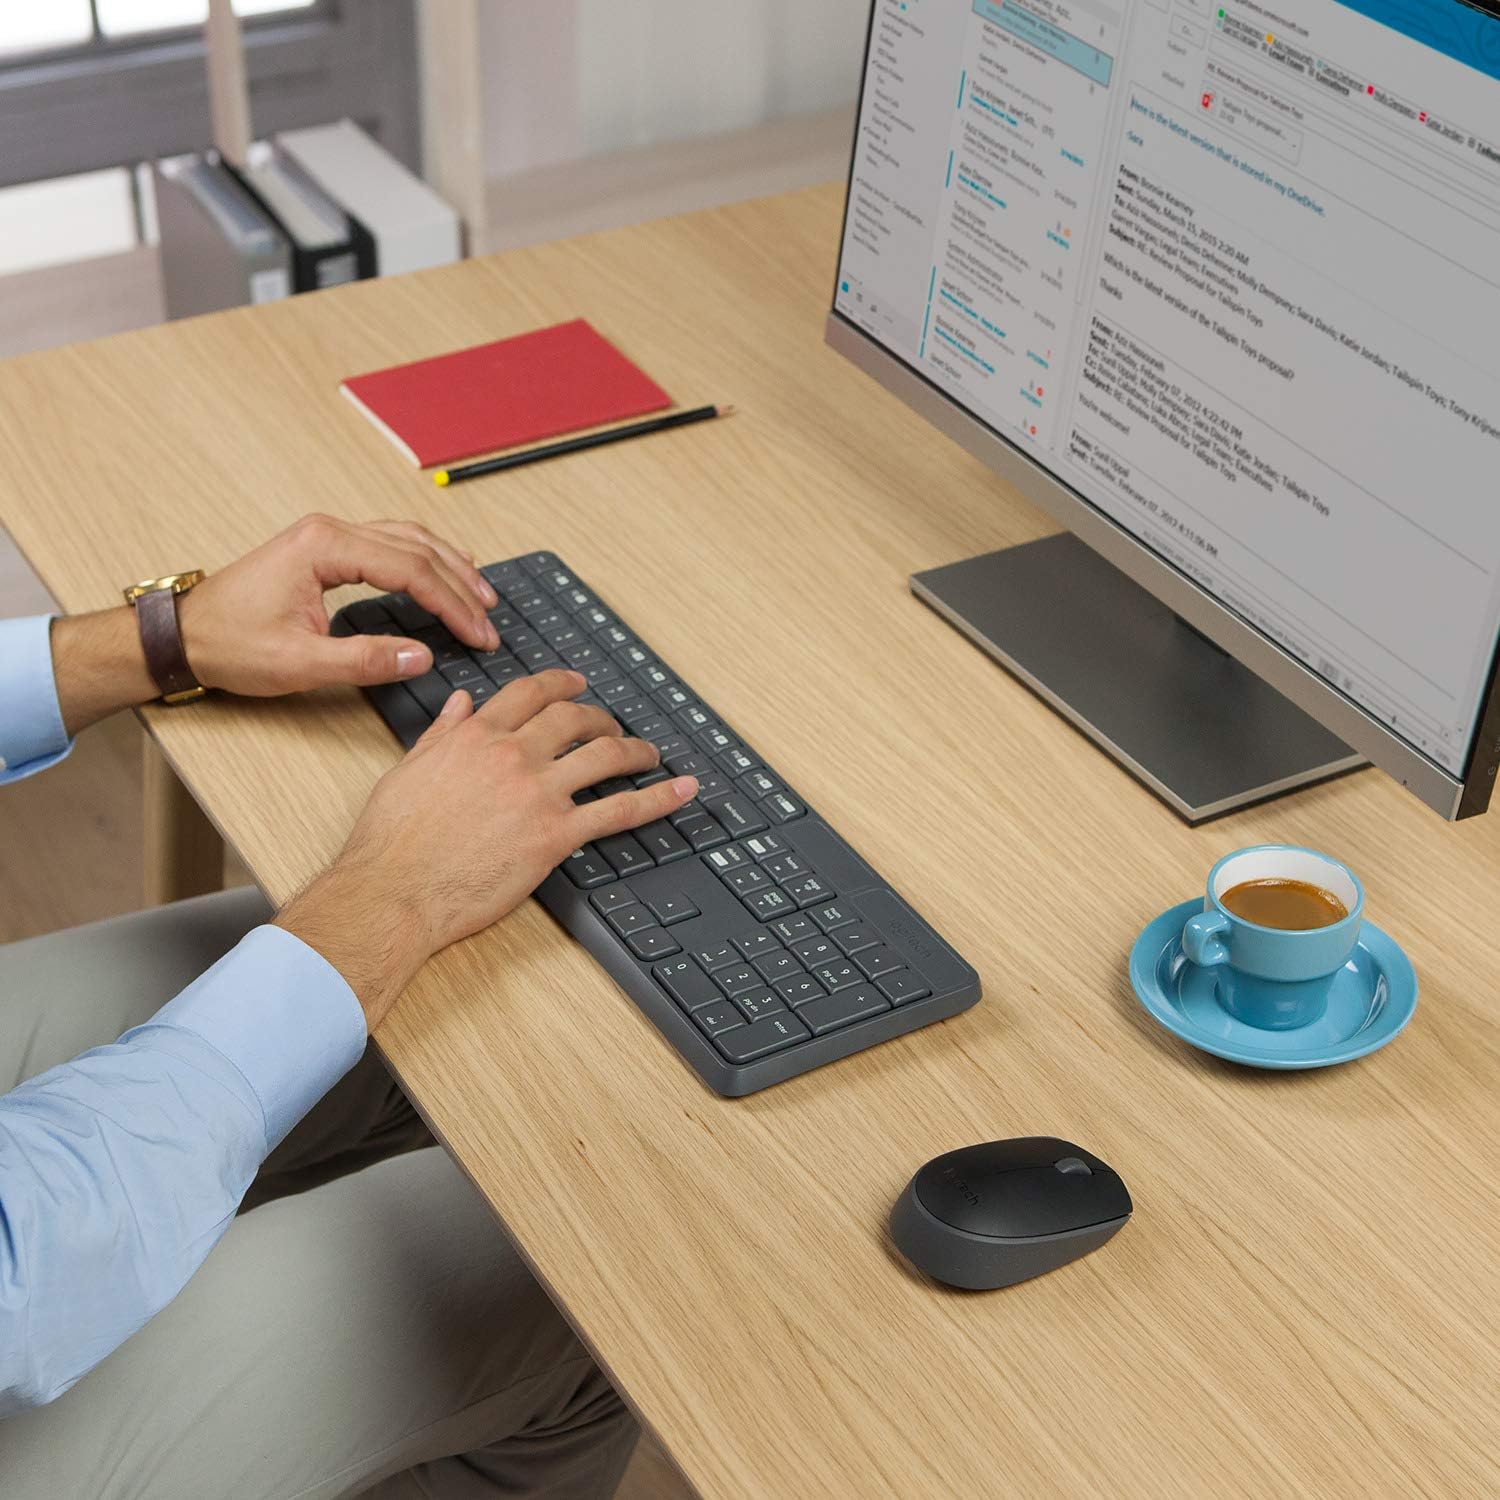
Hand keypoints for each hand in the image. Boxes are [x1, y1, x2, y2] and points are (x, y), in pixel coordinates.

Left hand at [178, 513, 499, 694]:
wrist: (184, 634)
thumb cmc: (231, 644)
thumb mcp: (299, 664)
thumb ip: (364, 660)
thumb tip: (421, 657)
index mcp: (325, 548)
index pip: (410, 570)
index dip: (452, 604)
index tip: (478, 634)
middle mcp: (329, 531)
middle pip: (416, 547)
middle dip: (460, 585)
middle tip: (490, 621)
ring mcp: (327, 535)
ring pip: (407, 538)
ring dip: (448, 565)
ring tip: (481, 594)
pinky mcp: (325, 548)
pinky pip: (389, 543)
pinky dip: (424, 559)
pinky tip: (443, 572)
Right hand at [277, 670, 699, 1027]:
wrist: (393, 891)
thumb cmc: (391, 842)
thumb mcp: (408, 771)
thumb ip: (442, 735)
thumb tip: (461, 704)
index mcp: (475, 736)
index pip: (530, 694)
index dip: (561, 684)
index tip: (577, 685)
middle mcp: (511, 755)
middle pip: (574, 718)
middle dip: (601, 718)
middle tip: (614, 726)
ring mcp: (538, 792)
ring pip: (604, 755)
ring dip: (635, 750)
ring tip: (650, 754)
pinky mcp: (556, 834)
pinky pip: (620, 809)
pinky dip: (658, 798)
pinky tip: (682, 790)